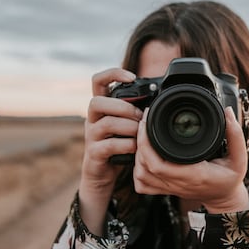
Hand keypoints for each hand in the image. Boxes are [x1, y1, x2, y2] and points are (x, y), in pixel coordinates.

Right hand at [79, 68, 141, 234]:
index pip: (98, 81)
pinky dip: (126, 145)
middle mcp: (92, 119)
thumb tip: (158, 98)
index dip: (113, 74)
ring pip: (105, 123)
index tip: (132, 77)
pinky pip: (109, 145)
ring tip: (140, 134)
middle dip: (122, 107)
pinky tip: (135, 148)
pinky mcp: (94, 154)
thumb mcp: (127, 125)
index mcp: (101, 108)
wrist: (103, 175)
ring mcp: (90, 137)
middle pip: (97, 102)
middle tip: (139, 117)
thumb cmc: (119, 146)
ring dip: (128, 127)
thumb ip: (135, 111)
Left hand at [134, 107, 248, 213]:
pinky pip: (143, 185)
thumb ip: (236, 136)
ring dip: (137, 155)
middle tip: (144, 121)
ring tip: (143, 136)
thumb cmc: (229, 179)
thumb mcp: (239, 159)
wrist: (224, 199)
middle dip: (139, 142)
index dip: (146, 143)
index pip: (159, 163)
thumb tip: (228, 112)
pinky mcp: (165, 189)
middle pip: (145, 167)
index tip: (148, 121)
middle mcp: (177, 183)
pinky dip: (138, 171)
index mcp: (193, 174)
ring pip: (141, 176)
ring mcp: (169, 188)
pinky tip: (143, 157)